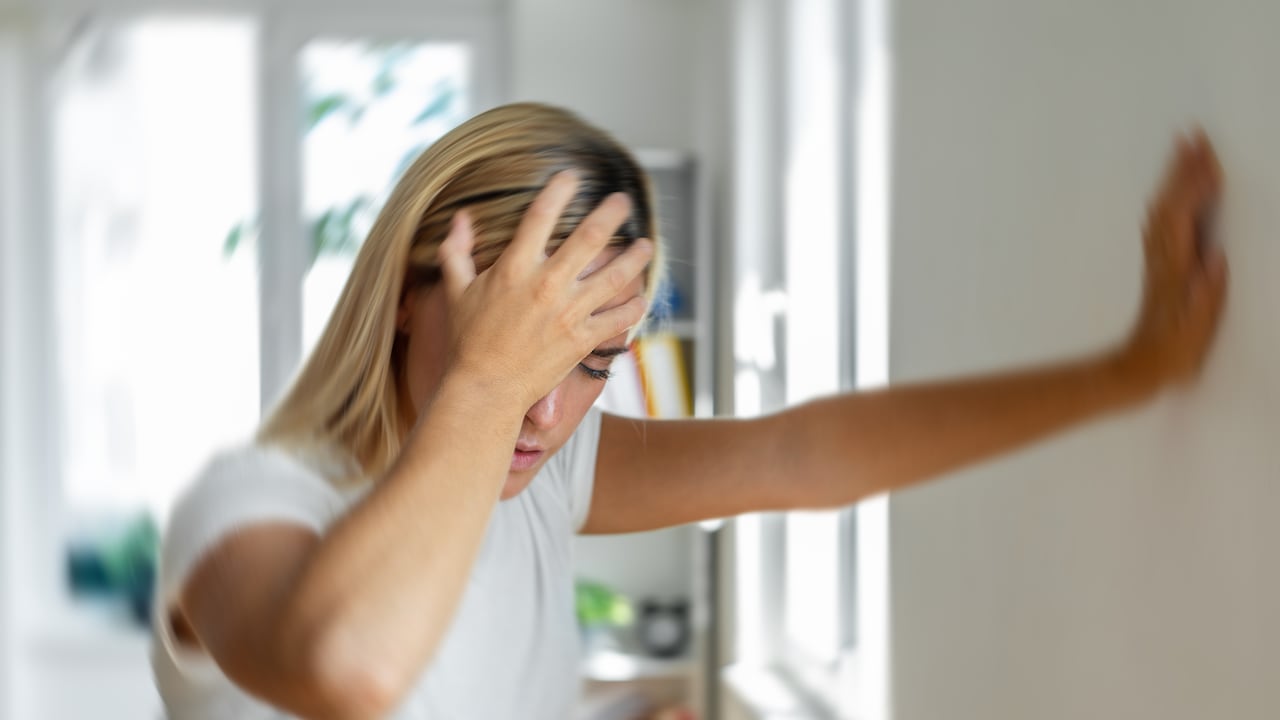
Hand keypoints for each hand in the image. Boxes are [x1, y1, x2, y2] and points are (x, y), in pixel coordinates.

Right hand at [435, 170, 652, 408]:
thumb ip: (457, 251)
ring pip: (614, 276)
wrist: (485, 389)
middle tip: (624, 200)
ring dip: (635, 258)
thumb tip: (460, 217)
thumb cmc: (468, 340)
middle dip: (611, 213)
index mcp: (514, 268)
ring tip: (646, 245)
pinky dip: (635, 307)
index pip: (540, 216)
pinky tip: (642, 297)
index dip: (559, 190)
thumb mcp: (456, 290)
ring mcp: (568, 313)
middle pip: (589, 237)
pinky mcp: (582, 340)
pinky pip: (619, 318)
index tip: (573, 176)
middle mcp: (546, 285)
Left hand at [1116, 129, 1227, 393]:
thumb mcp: (1197, 328)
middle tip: (1191, 133)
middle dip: (1181, 168)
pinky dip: (1170, 198)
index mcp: (1175, 268)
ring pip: (1162, 209)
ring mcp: (1158, 261)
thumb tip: (1215, 257)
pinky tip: (1173, 191)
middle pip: (1169, 203)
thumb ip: (1207, 293)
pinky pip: (1161, 222)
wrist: (1139, 368)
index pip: (1184, 216)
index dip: (1195, 185)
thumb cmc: (1173, 352)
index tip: (1209, 157)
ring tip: (1183, 148)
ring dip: (1174, 178)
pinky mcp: (1158, 267)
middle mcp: (1162, 258)